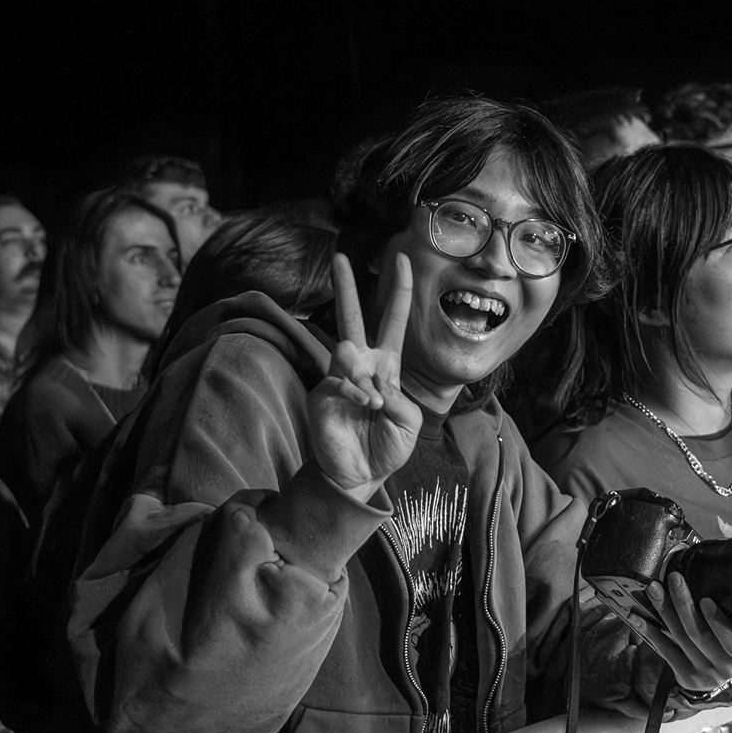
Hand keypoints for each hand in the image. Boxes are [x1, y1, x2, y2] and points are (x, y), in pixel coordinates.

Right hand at [308, 253, 422, 503]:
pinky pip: (338, 382)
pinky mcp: (321, 395)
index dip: (399, 292)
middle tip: (340, 257)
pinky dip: (355, 393)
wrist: (362, 475)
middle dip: (346, 287)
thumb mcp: (409, 423)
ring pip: (345, 350)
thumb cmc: (388, 446)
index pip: (393, 321)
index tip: (405, 260)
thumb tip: (373, 384)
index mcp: (386, 365)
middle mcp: (361, 365)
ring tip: (373, 404)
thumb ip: (399, 401)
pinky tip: (364, 406)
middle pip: (352, 317)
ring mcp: (338, 378)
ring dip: (364, 375)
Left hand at [624, 573, 731, 693]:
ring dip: (664, 611)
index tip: (705, 600)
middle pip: (699, 633)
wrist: (721, 672)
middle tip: (674, 579)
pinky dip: (650, 631)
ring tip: (653, 589)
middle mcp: (727, 667)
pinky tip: (637, 617)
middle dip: (683, 603)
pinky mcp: (685, 677)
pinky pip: (664, 650)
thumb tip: (722, 566)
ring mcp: (705, 674)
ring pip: (680, 638)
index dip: (717, 621)